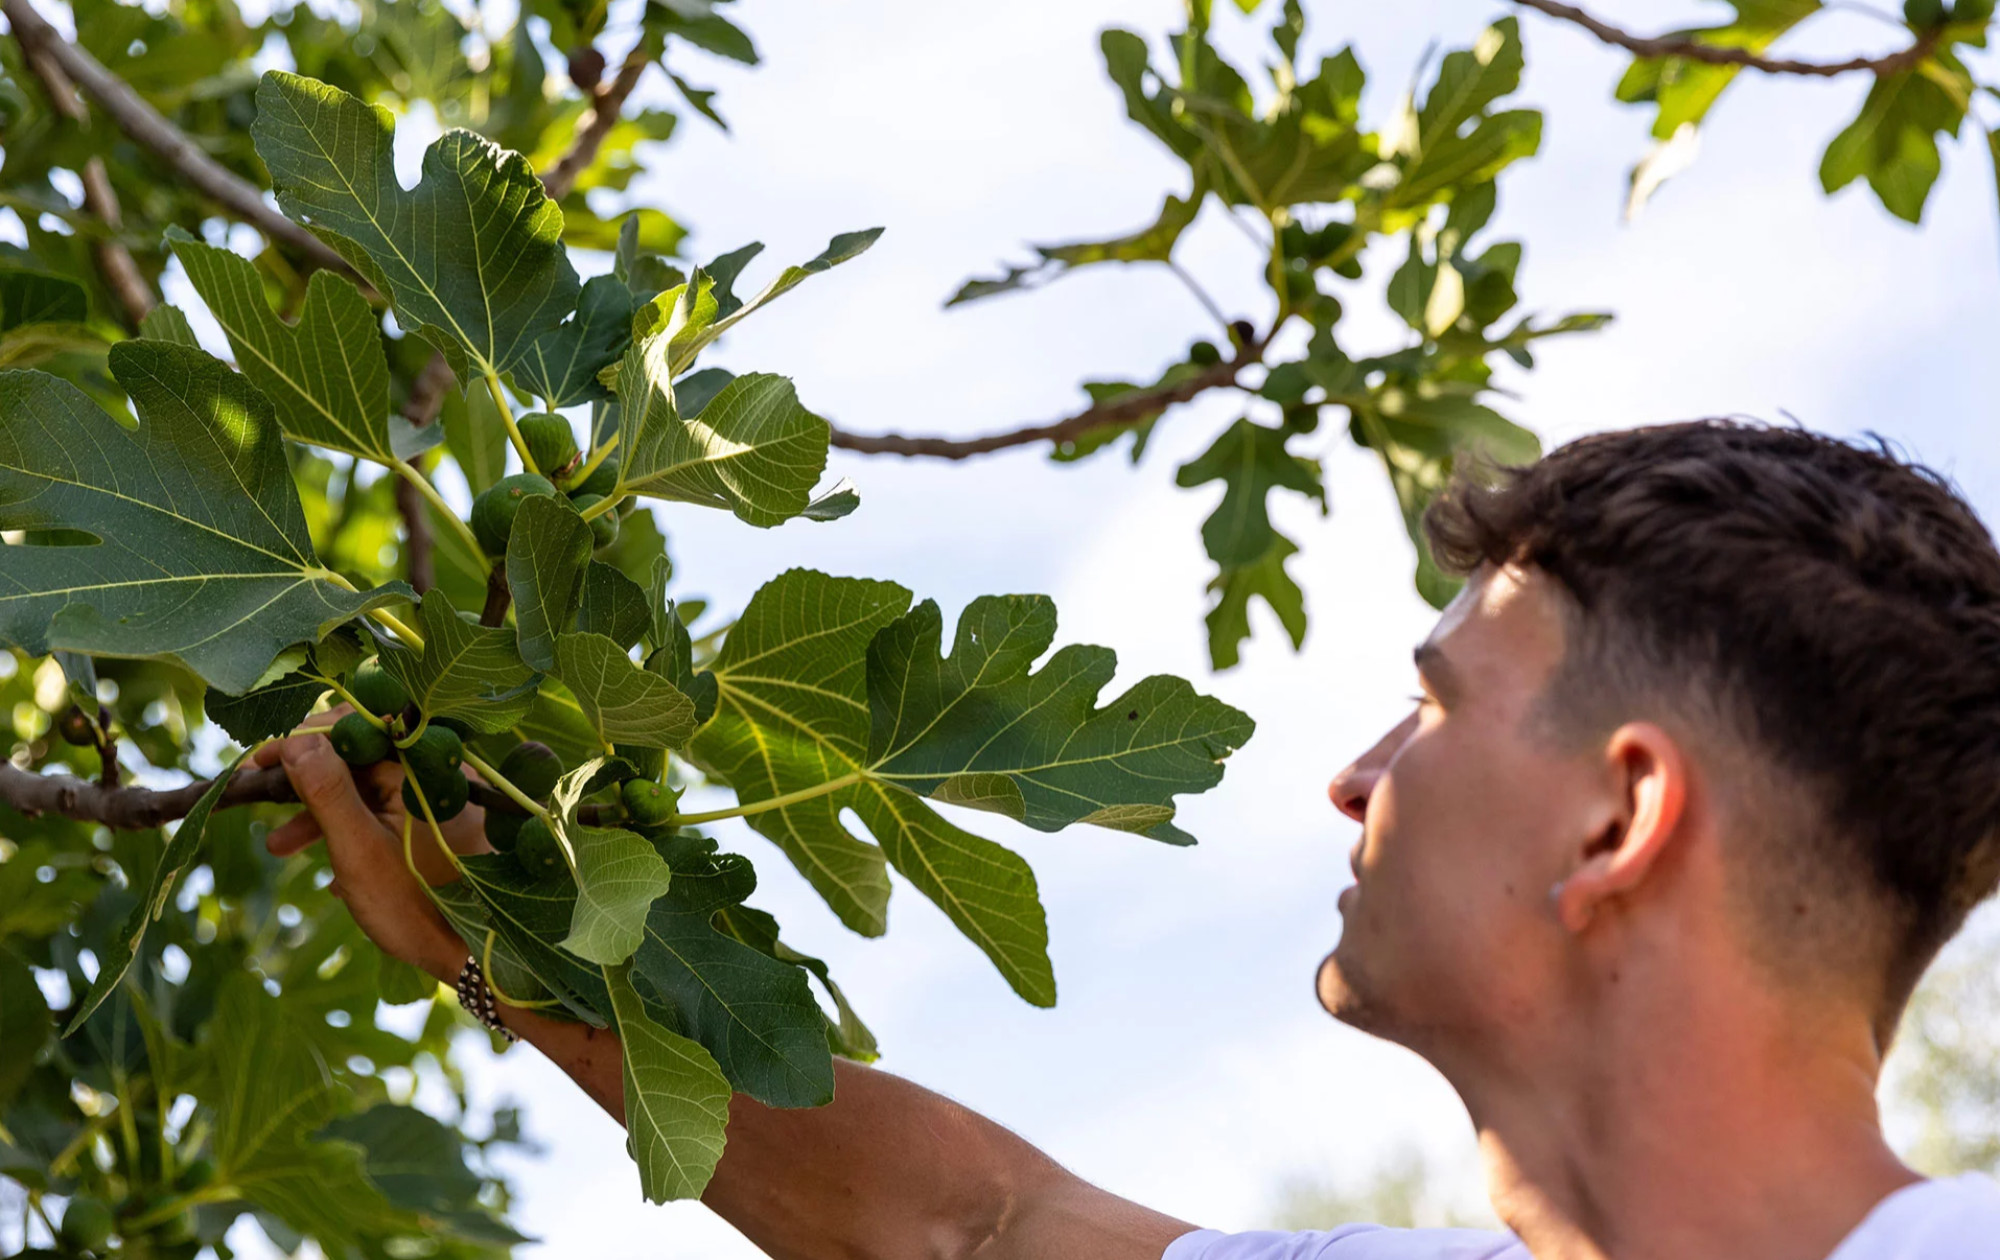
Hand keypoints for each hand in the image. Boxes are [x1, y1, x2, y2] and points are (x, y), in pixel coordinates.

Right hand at [256, 712, 492, 980]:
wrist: (470, 955)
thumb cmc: (415, 906)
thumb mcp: (358, 849)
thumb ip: (327, 791)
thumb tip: (296, 739)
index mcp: (424, 766)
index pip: (355, 726)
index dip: (300, 739)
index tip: (258, 764)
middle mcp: (437, 771)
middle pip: (358, 755)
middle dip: (306, 780)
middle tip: (261, 797)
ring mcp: (438, 798)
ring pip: (367, 787)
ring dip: (321, 812)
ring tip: (278, 848)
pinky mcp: (435, 823)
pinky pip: (384, 810)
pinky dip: (352, 829)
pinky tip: (331, 873)